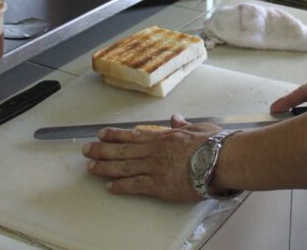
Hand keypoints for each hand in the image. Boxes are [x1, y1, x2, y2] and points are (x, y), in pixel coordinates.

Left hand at [82, 115, 218, 201]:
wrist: (220, 160)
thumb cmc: (214, 144)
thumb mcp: (198, 128)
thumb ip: (183, 125)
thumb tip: (175, 118)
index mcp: (164, 137)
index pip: (134, 134)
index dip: (116, 134)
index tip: (102, 133)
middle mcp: (155, 151)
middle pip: (123, 150)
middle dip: (102, 150)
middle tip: (86, 150)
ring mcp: (155, 168)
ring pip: (123, 166)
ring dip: (105, 167)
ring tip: (90, 168)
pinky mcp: (159, 185)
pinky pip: (135, 185)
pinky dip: (121, 186)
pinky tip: (109, 188)